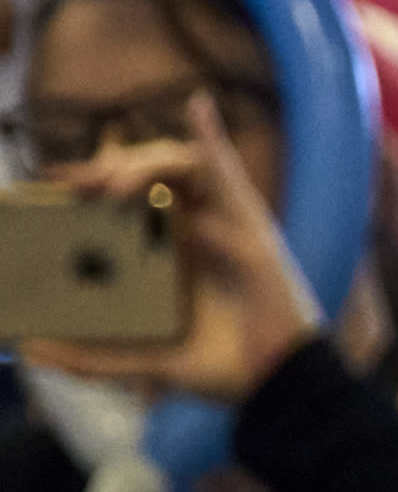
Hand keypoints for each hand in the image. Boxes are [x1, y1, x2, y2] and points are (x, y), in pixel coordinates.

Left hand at [27, 91, 318, 407]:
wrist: (277, 385)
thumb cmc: (224, 371)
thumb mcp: (144, 360)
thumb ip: (90, 358)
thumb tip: (27, 349)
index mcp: (170, 252)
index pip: (127, 198)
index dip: (90, 182)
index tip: (52, 184)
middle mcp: (196, 230)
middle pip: (147, 175)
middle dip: (107, 168)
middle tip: (74, 183)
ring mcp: (226, 223)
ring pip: (180, 166)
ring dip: (142, 163)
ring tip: (111, 182)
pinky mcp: (251, 225)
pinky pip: (230, 171)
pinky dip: (213, 136)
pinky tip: (198, 106)